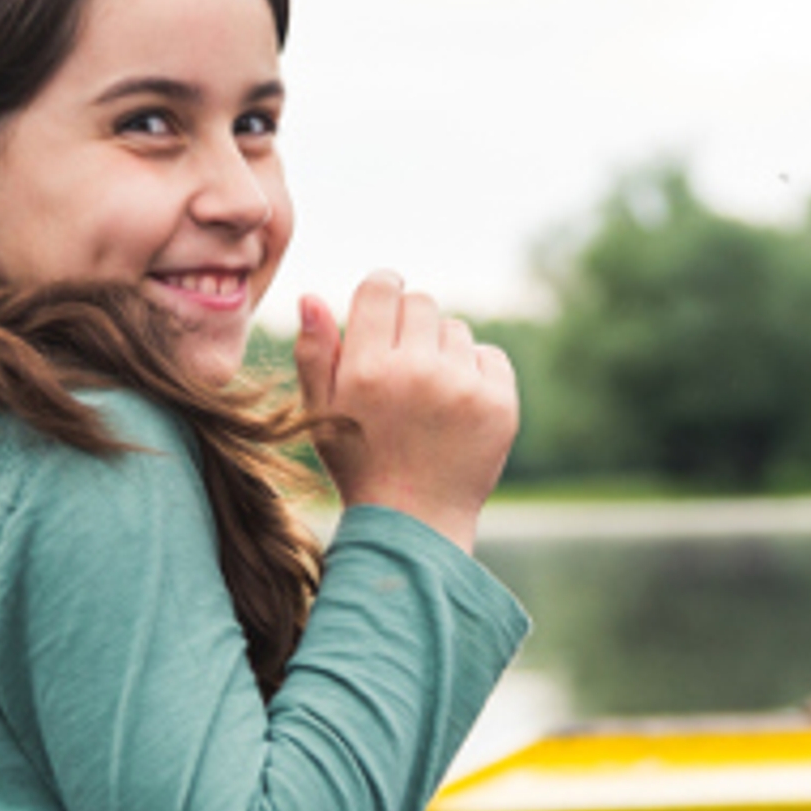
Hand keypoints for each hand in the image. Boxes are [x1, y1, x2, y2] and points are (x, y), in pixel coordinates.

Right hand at [291, 271, 518, 549]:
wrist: (414, 523)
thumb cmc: (360, 463)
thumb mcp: (320, 413)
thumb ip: (313, 353)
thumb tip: (311, 296)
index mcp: (367, 370)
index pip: (381, 288)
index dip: (382, 290)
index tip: (383, 308)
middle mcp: (416, 372)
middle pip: (421, 302)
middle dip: (410, 326)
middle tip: (402, 367)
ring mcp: (462, 388)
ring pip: (455, 329)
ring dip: (442, 351)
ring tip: (428, 397)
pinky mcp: (499, 404)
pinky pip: (489, 356)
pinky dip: (475, 374)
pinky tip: (456, 408)